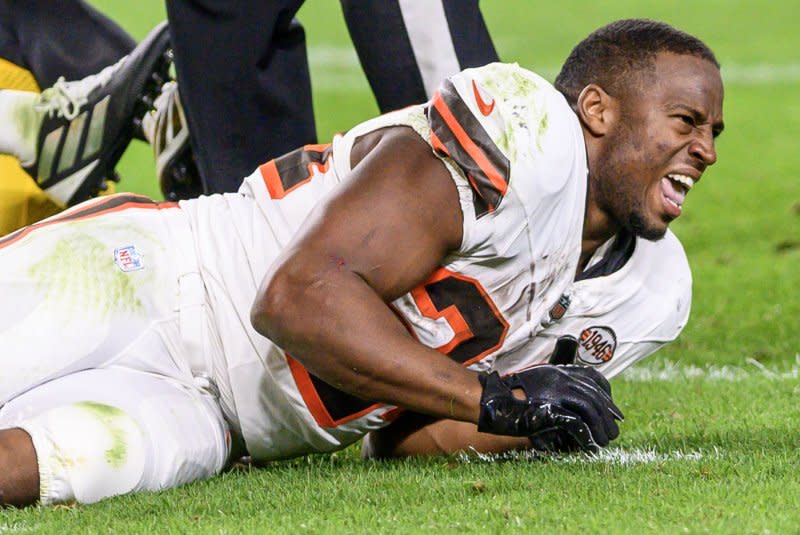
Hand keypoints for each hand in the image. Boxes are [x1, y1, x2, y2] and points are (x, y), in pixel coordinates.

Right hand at [477, 365, 622, 451]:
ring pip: (591, 409)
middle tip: (613, 431)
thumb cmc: (511, 395)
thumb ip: (556, 386)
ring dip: (601, 428)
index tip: (613, 411)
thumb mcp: (538, 382)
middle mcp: (560, 378)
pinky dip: (586, 436)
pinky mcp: (550, 409)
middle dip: (608, 416)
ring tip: (604, 442)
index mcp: (559, 371)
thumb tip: (577, 399)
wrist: (492, 400)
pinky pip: (576, 423)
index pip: (594, 379)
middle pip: (595, 396)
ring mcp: (555, 393)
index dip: (607, 396)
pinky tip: (590, 445)